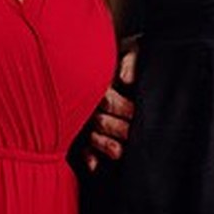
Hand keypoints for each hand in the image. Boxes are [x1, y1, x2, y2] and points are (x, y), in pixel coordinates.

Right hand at [82, 47, 136, 172]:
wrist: (105, 54)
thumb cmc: (121, 53)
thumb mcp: (129, 48)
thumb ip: (129, 60)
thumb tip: (126, 79)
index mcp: (97, 82)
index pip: (106, 98)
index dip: (121, 107)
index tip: (135, 113)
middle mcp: (87, 101)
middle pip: (98, 118)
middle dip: (115, 128)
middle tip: (130, 134)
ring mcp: (82, 117)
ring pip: (90, 133)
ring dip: (102, 144)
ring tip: (118, 153)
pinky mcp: (80, 130)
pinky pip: (79, 145)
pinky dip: (86, 156)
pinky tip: (94, 166)